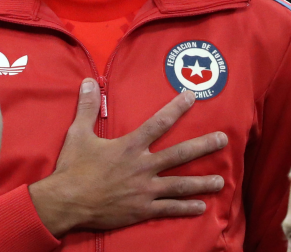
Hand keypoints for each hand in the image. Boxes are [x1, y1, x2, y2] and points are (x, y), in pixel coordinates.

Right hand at [29, 80, 227, 236]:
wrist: (67, 202)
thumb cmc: (72, 168)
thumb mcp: (78, 133)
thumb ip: (87, 107)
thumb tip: (89, 81)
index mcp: (129, 146)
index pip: (159, 123)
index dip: (177, 108)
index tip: (192, 97)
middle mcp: (142, 166)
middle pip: (180, 154)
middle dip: (204, 145)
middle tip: (223, 140)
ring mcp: (145, 189)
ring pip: (180, 184)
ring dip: (202, 182)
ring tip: (221, 181)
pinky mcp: (142, 209)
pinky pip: (169, 208)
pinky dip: (186, 208)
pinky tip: (201, 207)